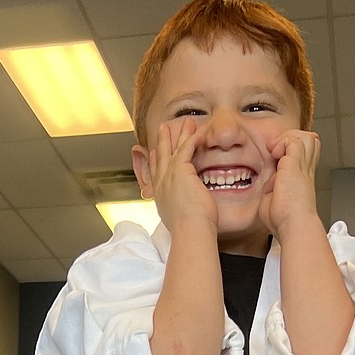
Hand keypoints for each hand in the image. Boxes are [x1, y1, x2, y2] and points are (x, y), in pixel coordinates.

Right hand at [142, 119, 216, 234]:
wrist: (190, 232)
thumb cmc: (191, 232)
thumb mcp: (183, 220)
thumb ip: (185, 210)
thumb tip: (194, 212)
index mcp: (161, 198)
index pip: (156, 175)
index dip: (155, 162)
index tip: (154, 152)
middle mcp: (162, 186)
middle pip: (160, 158)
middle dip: (162, 142)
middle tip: (163, 128)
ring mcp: (169, 177)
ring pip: (173, 150)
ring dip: (180, 134)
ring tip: (186, 122)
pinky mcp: (181, 171)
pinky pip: (187, 148)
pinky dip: (193, 138)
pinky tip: (199, 130)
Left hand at [257, 129, 320, 241]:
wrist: (293, 225)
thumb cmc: (283, 220)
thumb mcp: (273, 200)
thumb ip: (272, 187)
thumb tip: (271, 181)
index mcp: (300, 178)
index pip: (302, 153)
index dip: (288, 150)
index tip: (273, 160)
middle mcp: (304, 170)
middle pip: (309, 140)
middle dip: (291, 139)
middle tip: (275, 153)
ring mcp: (302, 166)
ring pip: (305, 136)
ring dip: (288, 138)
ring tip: (275, 152)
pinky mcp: (295, 165)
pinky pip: (292, 140)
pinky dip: (281, 143)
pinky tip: (274, 156)